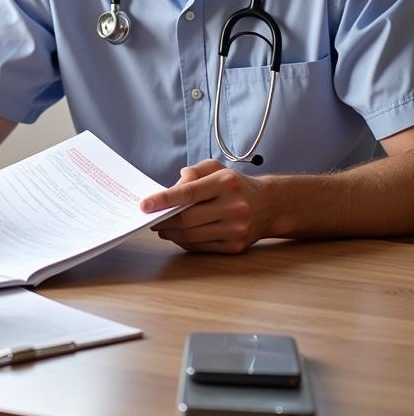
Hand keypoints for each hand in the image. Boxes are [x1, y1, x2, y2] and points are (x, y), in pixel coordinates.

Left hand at [141, 160, 269, 253]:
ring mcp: (236, 229)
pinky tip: (176, 235)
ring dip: (170, 233)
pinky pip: (201, 247)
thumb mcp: (216, 168)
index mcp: (226, 183)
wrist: (270, 206)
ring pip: (192, 235)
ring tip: (160, 227)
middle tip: (149, 219)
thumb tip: (171, 190)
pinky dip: (184, 242)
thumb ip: (192, 173)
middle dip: (163, 220)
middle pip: (188, 218)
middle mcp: (234, 207)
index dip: (163, 200)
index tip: (144, 205)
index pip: (189, 193)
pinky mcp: (236, 246)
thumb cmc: (235, 184)